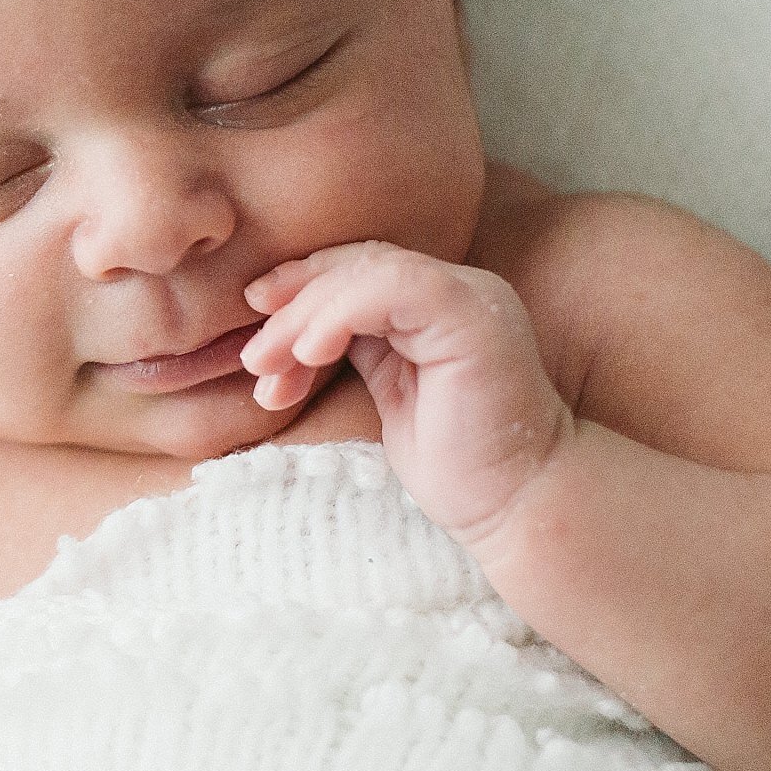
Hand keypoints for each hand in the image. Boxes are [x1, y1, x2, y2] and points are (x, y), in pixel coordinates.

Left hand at [239, 242, 572, 547]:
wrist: (516, 506)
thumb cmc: (459, 466)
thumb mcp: (391, 393)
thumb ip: (362, 349)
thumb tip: (295, 332)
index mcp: (442, 305)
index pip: (362, 268)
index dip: (304, 283)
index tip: (255, 314)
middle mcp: (461, 288)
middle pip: (358, 264)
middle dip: (293, 304)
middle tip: (253, 358)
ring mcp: (471, 297)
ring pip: (368, 271)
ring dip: (305, 316)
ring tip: (270, 365)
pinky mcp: (473, 315)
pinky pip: (392, 289)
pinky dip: (338, 314)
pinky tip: (308, 353)